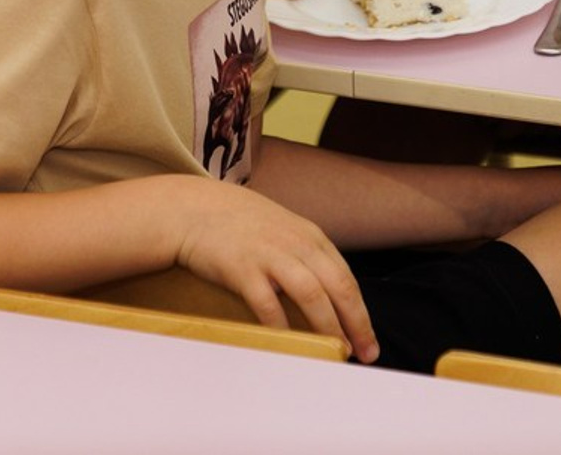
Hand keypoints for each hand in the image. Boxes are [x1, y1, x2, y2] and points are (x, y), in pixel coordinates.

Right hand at [173, 177, 377, 361]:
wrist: (192, 209)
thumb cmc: (238, 223)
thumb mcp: (281, 228)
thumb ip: (304, 254)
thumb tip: (329, 295)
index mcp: (308, 235)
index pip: (345, 277)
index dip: (361, 311)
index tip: (368, 339)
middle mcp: (294, 242)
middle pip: (337, 285)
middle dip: (356, 323)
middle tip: (364, 353)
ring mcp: (268, 253)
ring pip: (311, 293)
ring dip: (328, 326)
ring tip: (335, 350)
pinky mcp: (242, 268)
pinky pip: (268, 303)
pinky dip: (282, 325)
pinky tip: (288, 342)